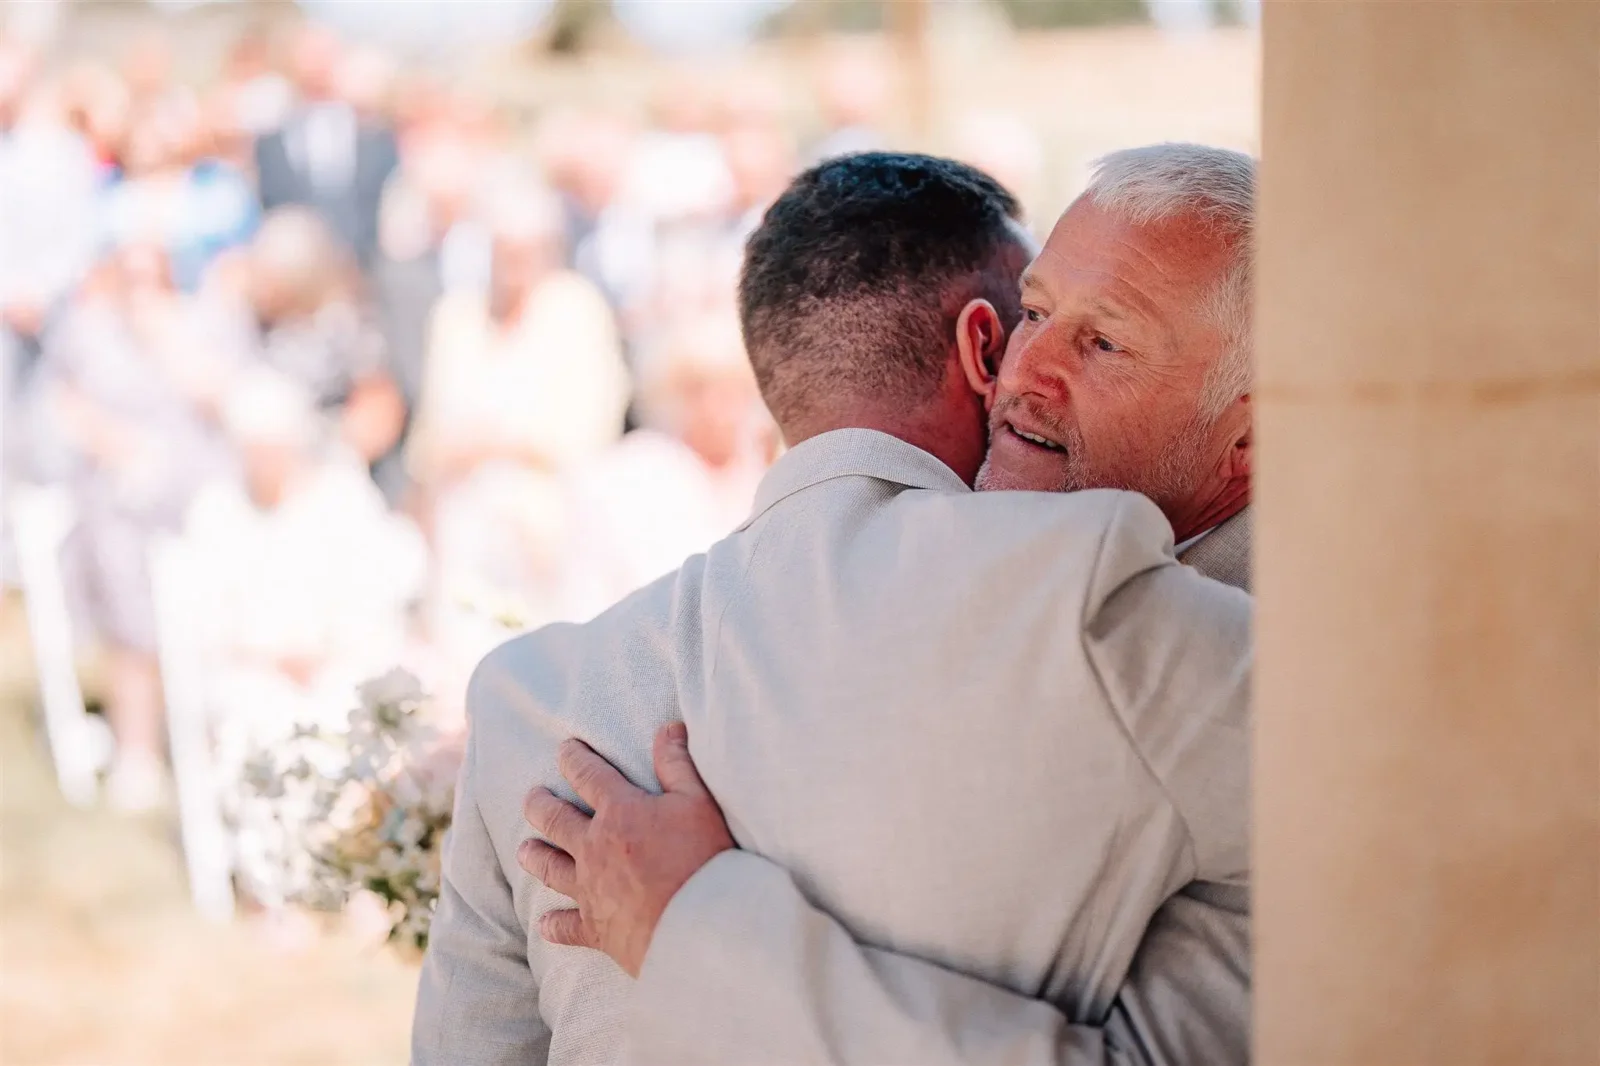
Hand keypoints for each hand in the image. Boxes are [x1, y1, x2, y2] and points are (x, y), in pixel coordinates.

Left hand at [518, 722, 734, 977]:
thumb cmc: (703, 859)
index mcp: (620, 812)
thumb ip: (677, 764)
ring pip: (551, 868)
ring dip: (536, 856)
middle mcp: (594, 847)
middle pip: (556, 820)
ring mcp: (590, 889)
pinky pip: (566, 926)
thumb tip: (667, 728)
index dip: (574, 759)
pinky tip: (546, 923)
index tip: (564, 750)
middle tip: (531, 797)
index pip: (588, 775)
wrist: (697, 925)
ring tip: (524, 850)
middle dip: (540, 805)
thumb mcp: (697, 801)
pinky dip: (554, 924)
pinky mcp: (595, 928)